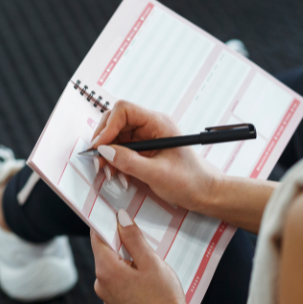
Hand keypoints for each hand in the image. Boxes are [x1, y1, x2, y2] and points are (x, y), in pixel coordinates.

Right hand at [91, 101, 220, 210]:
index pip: (124, 110)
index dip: (108, 126)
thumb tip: (104, 150)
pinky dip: (115, 161)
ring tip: (108, 172)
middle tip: (98, 161)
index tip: (100, 146)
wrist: (204, 192)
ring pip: (116, 137)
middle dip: (104, 141)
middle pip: (116, 121)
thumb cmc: (189, 181)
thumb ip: (129, 161)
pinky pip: (122, 149)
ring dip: (108, 154)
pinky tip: (117, 174)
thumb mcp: (157, 174)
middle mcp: (151, 126)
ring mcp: (146, 137)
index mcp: (158, 123)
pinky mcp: (144, 150)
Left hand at [91, 209, 192, 303]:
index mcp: (106, 270)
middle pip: (106, 252)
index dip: (106, 222)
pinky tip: (149, 280)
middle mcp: (101, 284)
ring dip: (129, 261)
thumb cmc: (163, 298)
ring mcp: (107, 296)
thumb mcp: (151, 262)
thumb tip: (120, 218)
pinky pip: (119, 282)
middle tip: (144, 240)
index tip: (116, 213)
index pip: (98, 237)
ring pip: (114, 267)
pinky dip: (130, 276)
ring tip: (151, 265)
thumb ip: (133, 238)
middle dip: (123, 243)